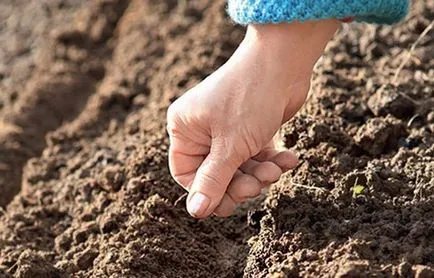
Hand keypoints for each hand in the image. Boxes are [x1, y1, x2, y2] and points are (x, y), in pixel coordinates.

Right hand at [167, 20, 339, 217]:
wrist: (284, 61)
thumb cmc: (250, 98)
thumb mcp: (230, 147)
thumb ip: (213, 181)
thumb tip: (195, 212)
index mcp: (185, 128)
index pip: (186, 174)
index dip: (207, 191)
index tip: (230, 201)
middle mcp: (202, 129)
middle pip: (216, 174)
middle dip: (240, 183)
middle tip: (258, 183)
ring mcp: (227, 128)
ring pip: (239, 167)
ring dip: (260, 173)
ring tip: (276, 168)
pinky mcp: (250, 128)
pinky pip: (256, 154)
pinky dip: (272, 160)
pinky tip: (289, 159)